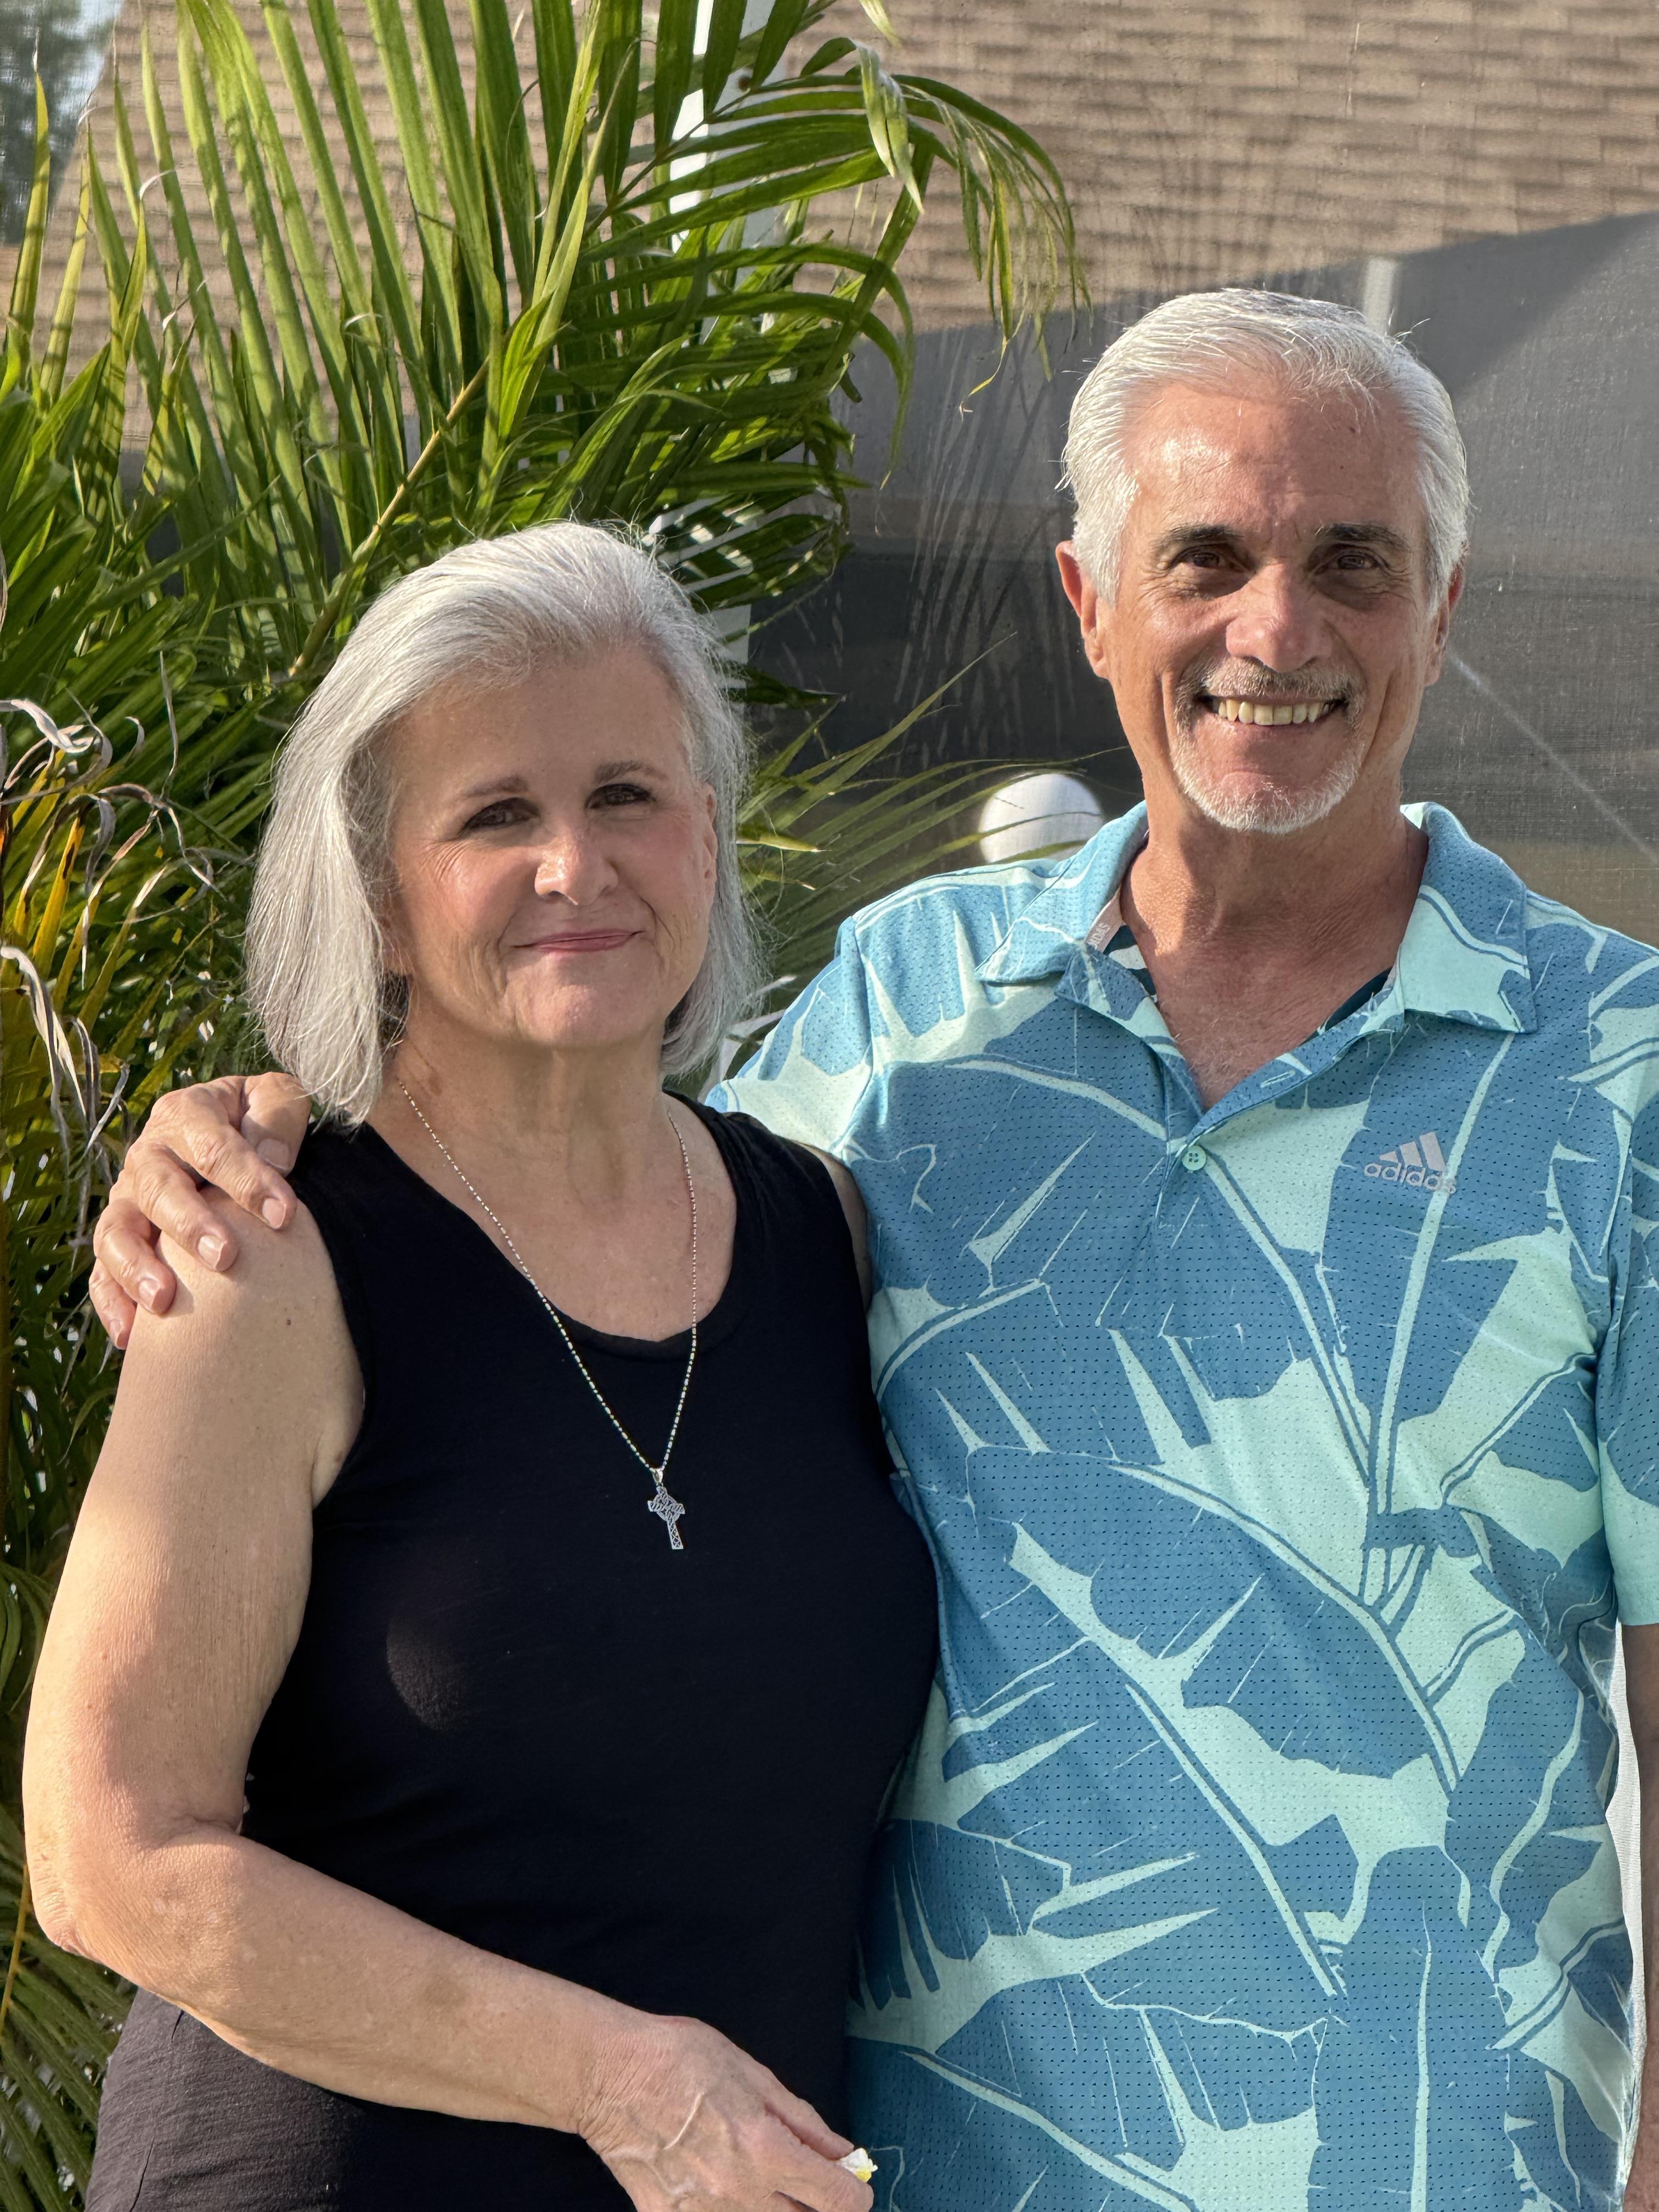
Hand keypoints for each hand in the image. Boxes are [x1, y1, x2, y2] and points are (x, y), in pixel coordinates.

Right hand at [89, 1074, 312, 1347]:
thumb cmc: (263, 1120)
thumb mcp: (277, 1100)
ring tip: (164, 1300)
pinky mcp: (120, 1239)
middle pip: (159, 1188)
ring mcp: (129, 1199)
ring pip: (117, 1231)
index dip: (247, 1179)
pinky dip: (111, 1302)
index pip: (212, 1145)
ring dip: (137, 1266)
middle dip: (190, 1224)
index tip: (284, 1215)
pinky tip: (130, 1336)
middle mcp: (149, 1156)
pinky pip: (102, 1272)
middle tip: (225, 1257)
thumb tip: (273, 1157)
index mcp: (187, 1114)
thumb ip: (278, 1117)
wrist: (235, 1132)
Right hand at [580, 2011, 874, 2211]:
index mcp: (765, 2151)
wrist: (610, 2076)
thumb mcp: (755, 2075)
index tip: (852, 2184)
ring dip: (771, 2209)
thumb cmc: (680, 2060)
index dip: (854, 2194)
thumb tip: (843, 2154)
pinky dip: (724, 2209)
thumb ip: (803, 2122)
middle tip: (803, 2179)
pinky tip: (714, 2182)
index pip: (835, 2200)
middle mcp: (738, 2194)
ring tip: (755, 2177)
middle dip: (814, 2206)